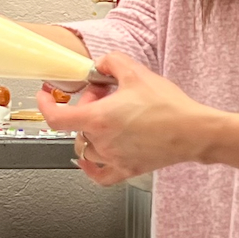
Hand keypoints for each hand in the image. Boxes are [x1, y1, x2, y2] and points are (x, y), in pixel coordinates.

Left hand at [38, 52, 238, 183]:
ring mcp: (114, 159)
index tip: (45, 95)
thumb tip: (100, 64)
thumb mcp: (137, 72)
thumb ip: (111, 62)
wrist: (194, 131)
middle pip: (77, 125)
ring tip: (112, 116)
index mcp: (99, 119)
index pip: (56, 117)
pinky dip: (90, 167)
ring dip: (92, 130)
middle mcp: (102, 142)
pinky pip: (100, 175)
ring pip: (87, 147)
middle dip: (86, 106)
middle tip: (105, 94)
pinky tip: (90, 159)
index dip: (44, 105)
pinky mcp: (128, 169)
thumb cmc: (169, 107)